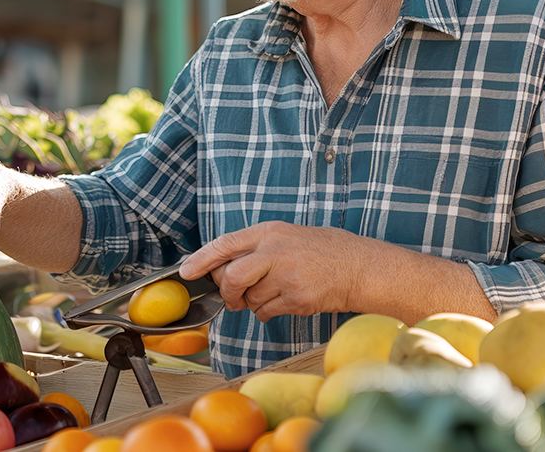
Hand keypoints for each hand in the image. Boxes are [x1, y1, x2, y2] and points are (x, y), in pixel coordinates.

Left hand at [178, 222, 363, 321]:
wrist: (358, 267)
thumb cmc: (321, 251)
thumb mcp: (285, 236)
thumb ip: (254, 249)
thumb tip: (220, 269)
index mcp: (269, 232)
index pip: (225, 245)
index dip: (201, 260)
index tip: (186, 272)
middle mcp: (275, 252)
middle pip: (231, 277)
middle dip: (226, 292)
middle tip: (232, 296)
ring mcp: (286, 277)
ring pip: (248, 298)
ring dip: (252, 302)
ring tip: (273, 291)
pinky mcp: (296, 299)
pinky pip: (265, 312)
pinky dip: (267, 311)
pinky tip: (284, 300)